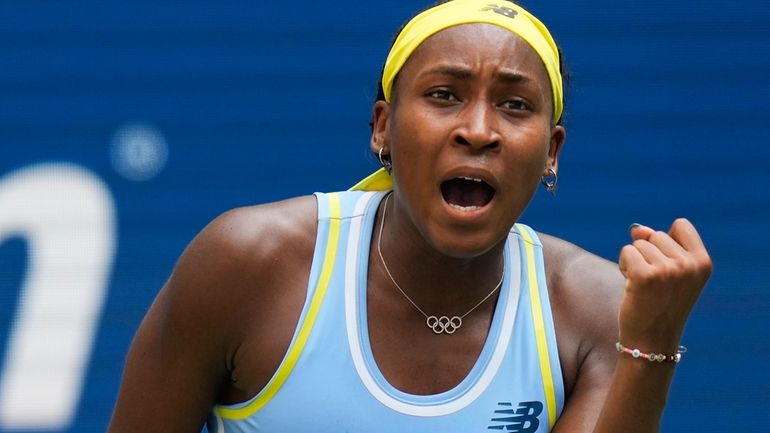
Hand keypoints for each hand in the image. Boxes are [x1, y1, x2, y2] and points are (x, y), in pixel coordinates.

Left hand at [617, 218, 711, 350]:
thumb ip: (657, 244)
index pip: (681, 225)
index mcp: (703, 263)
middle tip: (654, 283)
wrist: (652, 340)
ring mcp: (668, 270)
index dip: (666, 240)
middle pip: (656, 235)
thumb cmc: (660, 304)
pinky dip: (624, 265)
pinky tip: (631, 285)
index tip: (668, 265)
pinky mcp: (645, 276)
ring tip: (644, 286)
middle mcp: (689, 265)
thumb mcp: (669, 272)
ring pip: (639, 243)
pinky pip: (627, 252)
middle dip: (648, 253)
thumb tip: (637, 228)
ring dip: (634, 261)